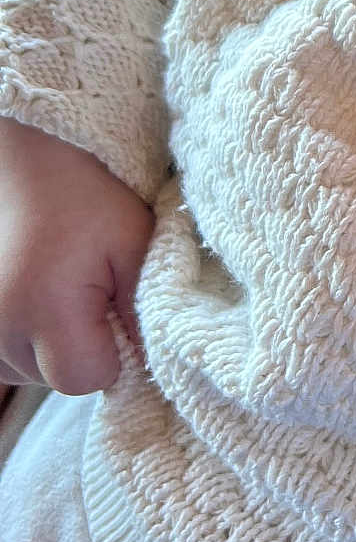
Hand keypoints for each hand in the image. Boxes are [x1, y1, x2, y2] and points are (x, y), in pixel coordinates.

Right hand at [0, 117, 153, 392]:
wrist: (30, 162)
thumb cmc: (87, 195)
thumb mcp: (136, 243)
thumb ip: (147, 309)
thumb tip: (155, 362)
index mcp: (38, 310)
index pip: (85, 379)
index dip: (114, 352)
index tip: (119, 308)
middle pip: (58, 377)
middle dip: (86, 343)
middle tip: (92, 285)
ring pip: (33, 369)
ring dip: (56, 340)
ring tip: (62, 282)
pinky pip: (9, 356)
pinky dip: (29, 334)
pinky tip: (40, 291)